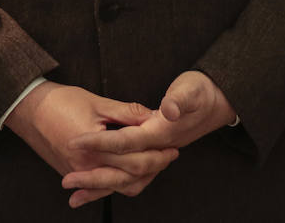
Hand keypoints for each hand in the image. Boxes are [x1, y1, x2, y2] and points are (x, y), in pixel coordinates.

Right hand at [3, 81, 177, 207]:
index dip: (157, 154)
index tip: (172, 146)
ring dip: (138, 178)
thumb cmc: (61, 101)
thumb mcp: (97, 102)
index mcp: (95, 150)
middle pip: (130, 177)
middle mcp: (87, 168)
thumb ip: (127, 113)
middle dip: (153, 167)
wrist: (28, 110)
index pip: (135, 159)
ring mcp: (78, 175)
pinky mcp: (72, 174)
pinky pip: (100, 187)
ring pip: (116, 187)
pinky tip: (129, 179)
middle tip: (170, 155)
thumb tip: (153, 116)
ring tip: (155, 165)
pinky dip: (116, 184)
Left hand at [61, 71, 235, 195]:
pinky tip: (92, 189)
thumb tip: (168, 111)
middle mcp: (158, 149)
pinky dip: (111, 186)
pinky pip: (130, 179)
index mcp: (161, 132)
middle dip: (94, 177)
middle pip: (123, 171)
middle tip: (67, 179)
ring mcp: (155, 157)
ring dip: (100, 189)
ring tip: (73, 195)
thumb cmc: (200, 92)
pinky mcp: (152, 158)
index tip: (73, 141)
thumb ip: (178, 100)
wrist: (218, 103)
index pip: (125, 141)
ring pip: (126, 181)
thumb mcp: (189, 90)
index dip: (99, 142)